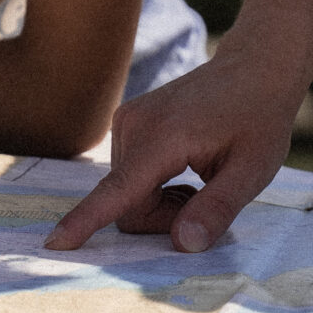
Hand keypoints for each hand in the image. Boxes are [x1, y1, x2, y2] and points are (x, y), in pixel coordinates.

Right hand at [45, 46, 303, 252]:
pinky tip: (186, 166)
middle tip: (206, 196)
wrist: (254, 68)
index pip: (118, 191)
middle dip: (162, 217)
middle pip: (126, 204)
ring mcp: (125, 121)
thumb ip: (217, 208)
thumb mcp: (253, 170)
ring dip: (161, 201)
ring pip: (126, 194)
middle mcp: (132, 125)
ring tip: (199, 178)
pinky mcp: (126, 123)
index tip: (54, 244)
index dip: (86, 222)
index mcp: (162, 137)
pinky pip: (128, 177)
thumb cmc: (259, 119)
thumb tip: (182, 244)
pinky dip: (155, 185)